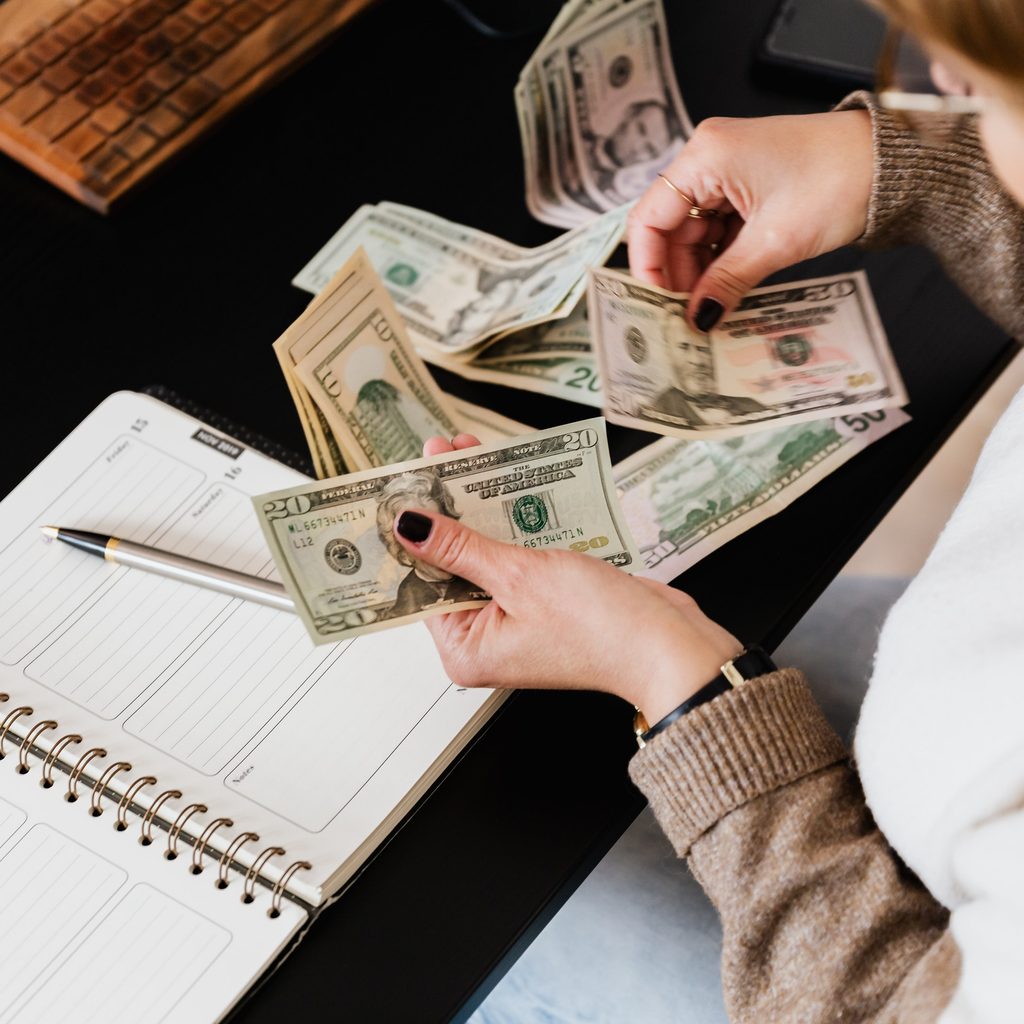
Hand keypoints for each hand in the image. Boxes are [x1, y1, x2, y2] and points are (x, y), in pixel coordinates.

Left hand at [400, 435, 741, 722]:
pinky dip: (510, 522)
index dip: (412, 528)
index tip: (404, 483)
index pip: (420, 581)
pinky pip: (515, 556)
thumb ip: (461, 547)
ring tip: (468, 455)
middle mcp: (485, 639)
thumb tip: (410, 525)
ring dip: (478, 507)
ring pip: (483, 553)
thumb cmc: (600, 627)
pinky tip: (503, 483)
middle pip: (450, 563)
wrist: (668, 643)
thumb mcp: (519, 577)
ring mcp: (516, 620)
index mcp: (465, 650)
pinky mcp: (544, 601)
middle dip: (446, 509)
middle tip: (440, 456)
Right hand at [627, 110, 872, 330]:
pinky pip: (720, 229)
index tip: (657, 305)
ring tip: (711, 309)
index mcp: (705, 156)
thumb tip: (696, 318)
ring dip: (702, 272)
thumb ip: (725, 282)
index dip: (648, 267)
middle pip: (670, 228)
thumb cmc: (841, 180)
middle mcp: (709, 157)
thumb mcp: (775, 242)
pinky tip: (728, 288)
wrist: (895, 161)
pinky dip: (722, 259)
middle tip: (688, 317)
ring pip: (695, 233)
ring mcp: (728, 170)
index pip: (649, 219)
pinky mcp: (748, 184)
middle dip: (678, 275)